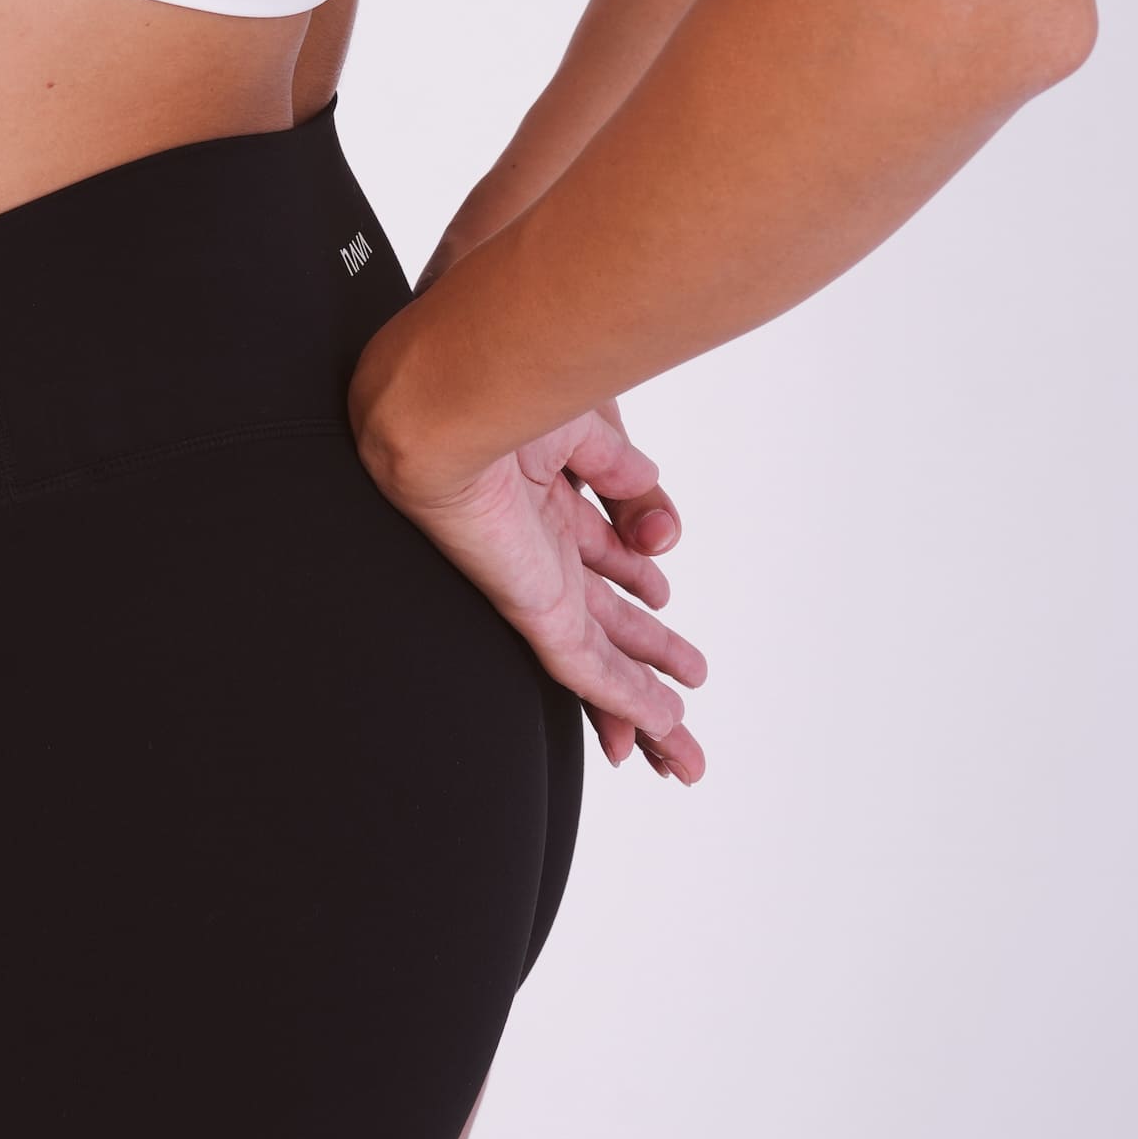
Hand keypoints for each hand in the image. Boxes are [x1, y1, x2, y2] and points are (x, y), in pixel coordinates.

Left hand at [352, 386, 707, 781]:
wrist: (451, 404)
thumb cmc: (499, 397)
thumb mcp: (590, 435)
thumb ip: (629, 482)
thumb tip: (662, 531)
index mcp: (548, 508)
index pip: (603, 564)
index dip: (635, 589)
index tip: (662, 603)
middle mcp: (542, 554)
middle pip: (607, 627)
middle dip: (650, 663)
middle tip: (686, 697)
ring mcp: (538, 586)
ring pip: (602, 665)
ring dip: (646, 704)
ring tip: (680, 742)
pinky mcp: (532, 607)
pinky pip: (587, 667)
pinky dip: (626, 699)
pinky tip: (657, 724)